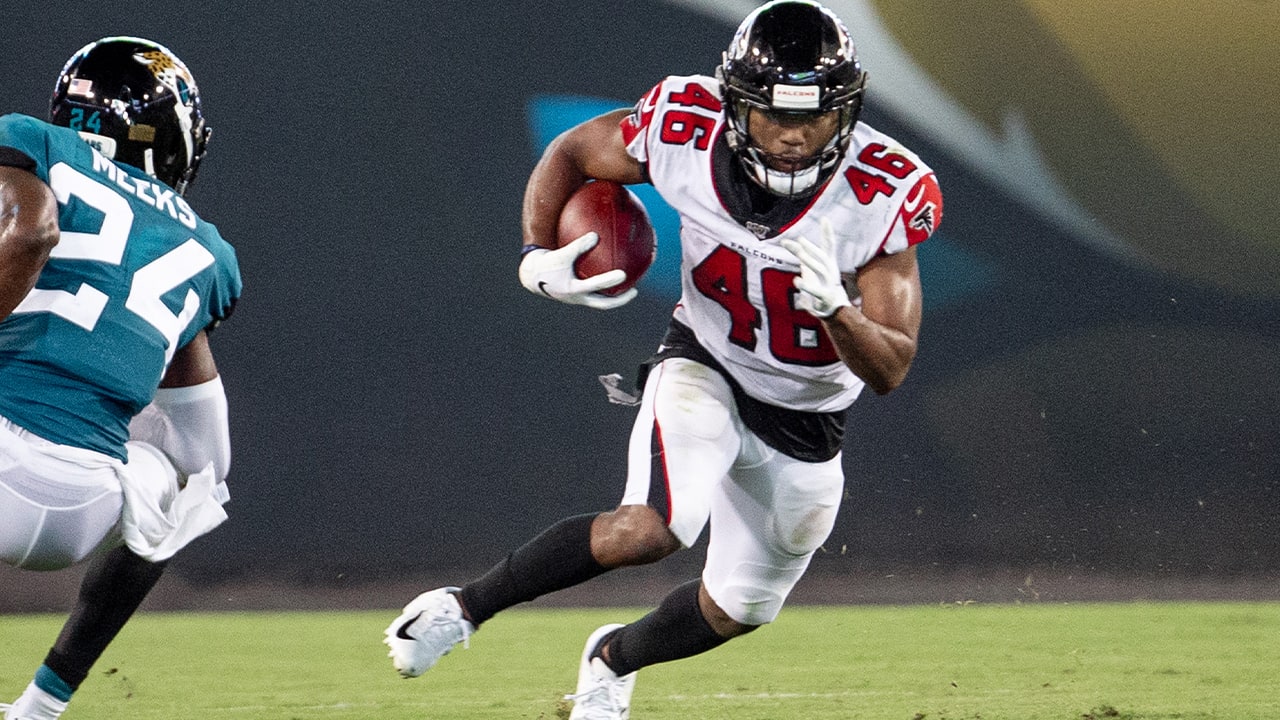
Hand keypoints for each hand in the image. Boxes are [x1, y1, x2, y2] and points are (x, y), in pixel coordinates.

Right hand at [518, 232, 637, 309]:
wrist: (531, 276)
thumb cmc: (546, 264)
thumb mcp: (560, 254)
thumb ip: (577, 245)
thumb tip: (596, 235)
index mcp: (573, 290)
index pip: (595, 286)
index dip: (609, 281)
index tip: (623, 275)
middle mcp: (578, 298)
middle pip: (603, 303)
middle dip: (620, 299)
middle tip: (634, 291)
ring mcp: (578, 298)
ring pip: (600, 300)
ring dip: (614, 295)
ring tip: (629, 286)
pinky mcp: (577, 294)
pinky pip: (594, 291)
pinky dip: (604, 286)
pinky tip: (613, 272)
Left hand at [780, 218, 850, 318]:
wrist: (835, 309)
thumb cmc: (823, 286)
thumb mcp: (814, 270)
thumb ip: (805, 256)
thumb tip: (796, 242)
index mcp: (828, 264)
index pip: (829, 246)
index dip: (828, 233)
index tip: (825, 219)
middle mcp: (830, 272)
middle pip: (821, 257)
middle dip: (809, 248)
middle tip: (797, 240)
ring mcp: (828, 284)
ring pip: (820, 270)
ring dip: (809, 261)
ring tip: (799, 254)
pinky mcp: (825, 297)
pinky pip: (815, 291)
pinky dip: (806, 286)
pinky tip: (796, 280)